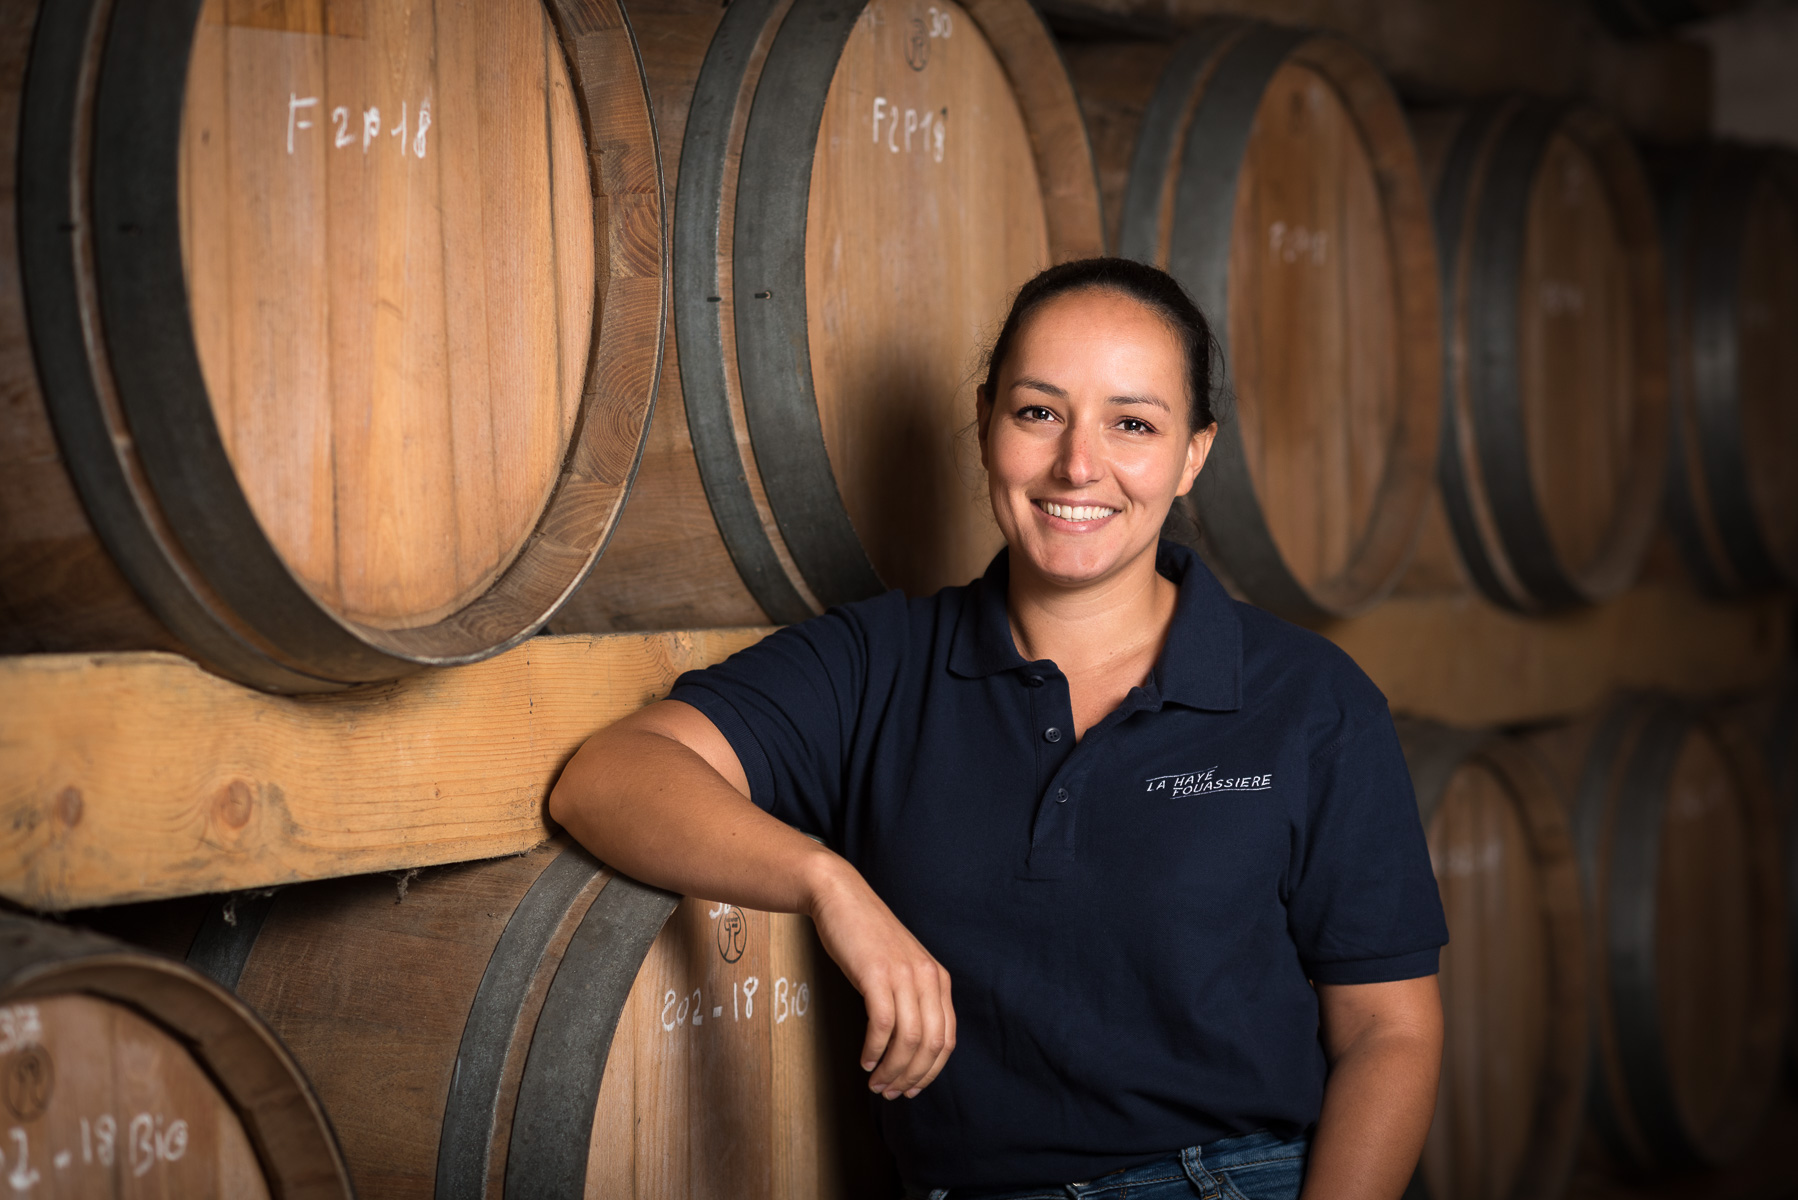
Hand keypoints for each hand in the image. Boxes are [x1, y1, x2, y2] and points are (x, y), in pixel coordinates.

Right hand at [806, 861, 955, 1099]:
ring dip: (892, 1069)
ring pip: (908, 1040)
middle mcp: (928, 978)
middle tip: (890, 1093)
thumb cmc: (867, 938)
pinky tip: (865, 1059)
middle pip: (931, 1045)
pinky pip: (883, 1024)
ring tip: (875, 1082)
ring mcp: (904, 974)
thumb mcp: (901, 969)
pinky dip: (875, 1050)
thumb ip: (913, 1000)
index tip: (911, 1089)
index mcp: (938, 979)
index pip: (947, 1040)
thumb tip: (909, 1049)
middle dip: (911, 1077)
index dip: (930, 1072)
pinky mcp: (877, 973)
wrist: (842, 898)